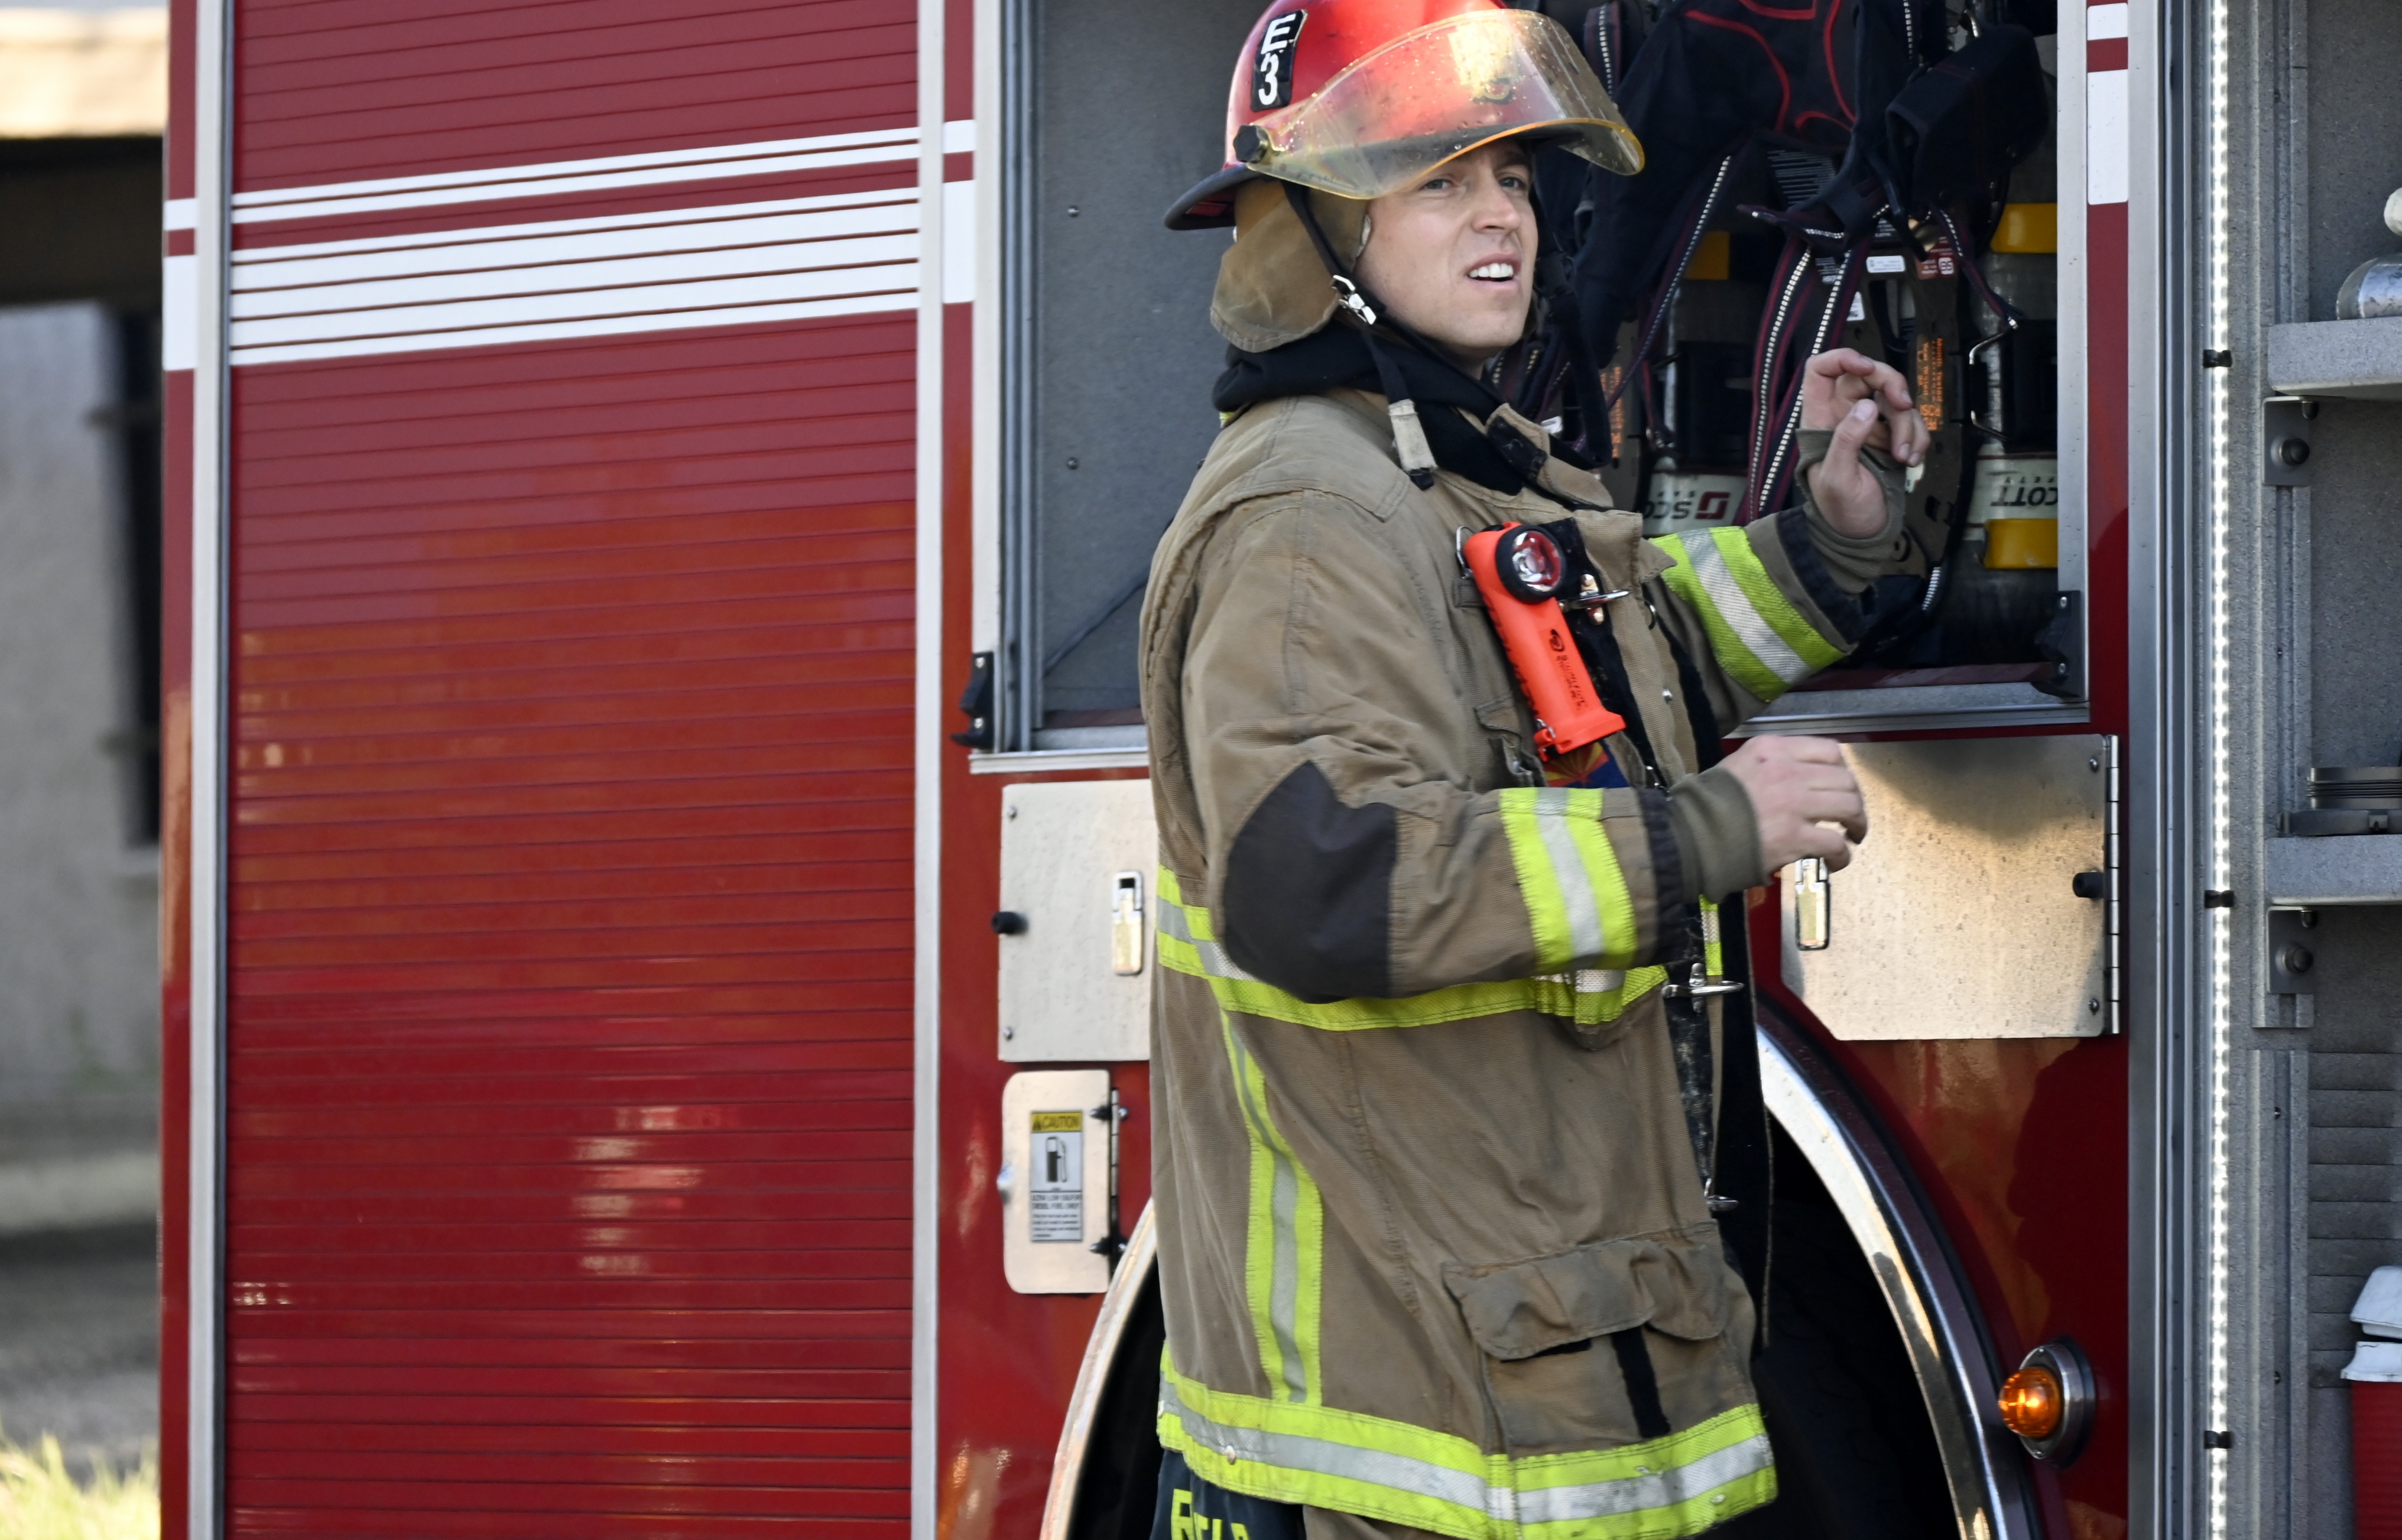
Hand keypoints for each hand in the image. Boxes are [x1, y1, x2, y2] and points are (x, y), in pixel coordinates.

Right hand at [1719, 735, 1867, 872]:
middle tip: (1850, 817)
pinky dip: (1843, 855)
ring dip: (1857, 824)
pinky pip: (1835, 842)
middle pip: (1844, 779)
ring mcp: (1792, 803)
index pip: (1828, 750)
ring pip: (1848, 806)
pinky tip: (1836, 862)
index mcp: (1771, 750)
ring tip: (1852, 836)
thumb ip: (1771, 767)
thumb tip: (1801, 781)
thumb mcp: (1738, 767)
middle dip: (1854, 800)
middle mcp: (1786, 771)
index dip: (1842, 771)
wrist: (1688, 836)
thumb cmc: (1707, 805)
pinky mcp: (1794, 836)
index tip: (1840, 787)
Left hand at [1799, 348, 1928, 537]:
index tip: (1866, 368)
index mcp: (1820, 419)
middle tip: (1905, 406)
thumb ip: (1847, 441)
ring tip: (1904, 455)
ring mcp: (1869, 423)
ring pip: (1895, 399)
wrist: (1862, 533)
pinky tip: (1911, 459)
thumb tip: (1865, 406)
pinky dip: (1917, 437)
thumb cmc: (1840, 510)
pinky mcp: (1890, 435)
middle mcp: (1843, 415)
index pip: (1820, 370)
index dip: (1842, 359)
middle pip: (1869, 376)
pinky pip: (1910, 421)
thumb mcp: (1838, 479)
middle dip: (1892, 386)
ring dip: (1908, 424)